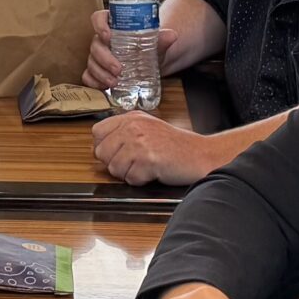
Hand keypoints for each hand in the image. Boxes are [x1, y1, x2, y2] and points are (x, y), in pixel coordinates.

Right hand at [81, 9, 177, 91]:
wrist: (148, 61)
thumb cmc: (147, 46)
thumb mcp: (155, 42)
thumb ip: (162, 38)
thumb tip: (172, 35)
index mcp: (113, 26)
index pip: (99, 18)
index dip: (99, 25)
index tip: (107, 35)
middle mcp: (102, 40)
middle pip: (95, 45)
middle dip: (105, 59)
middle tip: (118, 69)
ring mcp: (98, 57)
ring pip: (91, 62)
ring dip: (101, 73)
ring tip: (115, 82)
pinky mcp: (97, 72)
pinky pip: (88, 76)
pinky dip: (94, 82)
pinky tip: (104, 88)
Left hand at [91, 111, 219, 185]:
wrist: (201, 154)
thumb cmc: (176, 146)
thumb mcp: (148, 128)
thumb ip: (125, 132)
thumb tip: (99, 147)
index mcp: (132, 117)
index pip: (97, 132)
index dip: (104, 147)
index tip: (117, 153)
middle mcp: (133, 127)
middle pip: (101, 152)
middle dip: (115, 163)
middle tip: (135, 163)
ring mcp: (140, 142)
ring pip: (114, 168)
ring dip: (129, 173)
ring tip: (147, 166)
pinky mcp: (148, 159)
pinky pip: (131, 179)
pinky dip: (141, 181)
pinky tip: (154, 172)